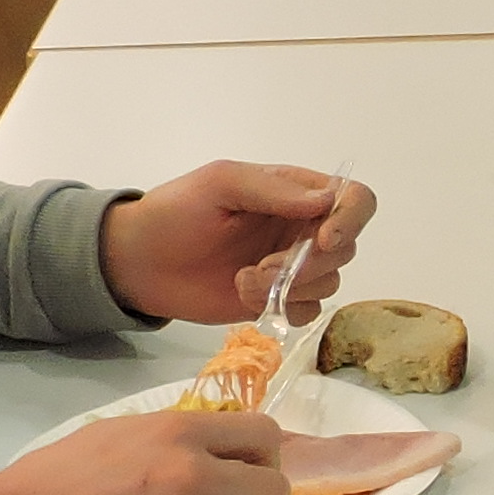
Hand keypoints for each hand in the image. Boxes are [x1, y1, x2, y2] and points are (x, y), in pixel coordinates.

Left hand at [97, 164, 371, 321]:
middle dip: (310, 264)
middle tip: (263, 268)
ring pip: (329, 282)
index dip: (350, 220)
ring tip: (244, 282)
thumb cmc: (175, 212)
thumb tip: (327, 201)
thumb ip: (273, 190)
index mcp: (295, 191)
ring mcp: (292, 266)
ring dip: (290, 287)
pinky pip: (308, 311)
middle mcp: (301, 227)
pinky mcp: (278, 299)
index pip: (354, 198)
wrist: (139, 262)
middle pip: (346, 247)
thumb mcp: (220, 184)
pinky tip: (245, 297)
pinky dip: (284, 308)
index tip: (321, 241)